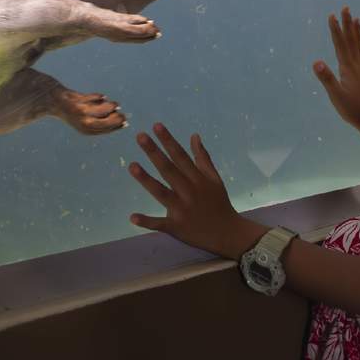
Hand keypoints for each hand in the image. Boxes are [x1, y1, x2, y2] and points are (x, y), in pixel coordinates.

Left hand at [128, 122, 249, 258]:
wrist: (228, 234)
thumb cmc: (219, 203)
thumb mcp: (215, 179)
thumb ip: (203, 158)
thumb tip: (194, 135)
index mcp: (198, 179)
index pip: (180, 156)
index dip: (168, 140)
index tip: (156, 126)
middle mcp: (189, 192)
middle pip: (169, 170)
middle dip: (155, 153)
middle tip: (140, 136)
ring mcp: (182, 210)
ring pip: (161, 192)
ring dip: (146, 180)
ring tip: (132, 166)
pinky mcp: (176, 227)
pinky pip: (160, 224)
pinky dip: (147, 221)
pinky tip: (132, 217)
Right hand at [313, 6, 359, 127]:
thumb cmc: (351, 109)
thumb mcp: (335, 94)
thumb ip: (326, 78)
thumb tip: (316, 62)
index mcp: (347, 67)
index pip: (340, 44)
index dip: (335, 29)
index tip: (332, 15)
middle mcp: (357, 65)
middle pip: (351, 41)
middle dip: (347, 24)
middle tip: (346, 8)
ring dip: (358, 33)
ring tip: (358, 20)